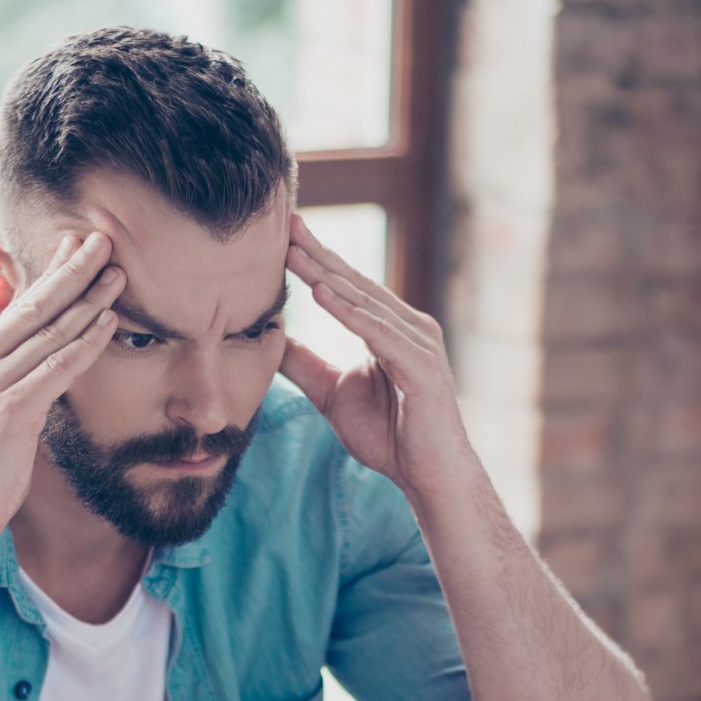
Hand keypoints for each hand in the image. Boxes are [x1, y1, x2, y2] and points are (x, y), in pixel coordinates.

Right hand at [0, 232, 123, 549]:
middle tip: (98, 239)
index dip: (43, 278)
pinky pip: (57, 367)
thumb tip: (32, 388)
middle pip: (30, 308)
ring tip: (116, 272)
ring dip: (87, 299)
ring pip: (48, 332)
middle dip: (68, 271)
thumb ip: (1, 398)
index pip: (11, 312)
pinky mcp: (10, 411)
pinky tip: (110, 323)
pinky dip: (86, 342)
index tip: (68, 251)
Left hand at [279, 214, 472, 503]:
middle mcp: (408, 327)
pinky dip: (349, 314)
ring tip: (292, 253)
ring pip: (365, 302)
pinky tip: (321, 294)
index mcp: (390, 329)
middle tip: (286, 223)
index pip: (348, 286)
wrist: (429, 477)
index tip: (284, 234)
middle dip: (319, 253)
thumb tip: (271, 343)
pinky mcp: (421, 366)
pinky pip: (378, 333)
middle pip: (355, 283)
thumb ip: (305, 366)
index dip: (316, 259)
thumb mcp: (333, 394)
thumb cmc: (390, 437)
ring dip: (327, 276)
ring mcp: (419, 343)